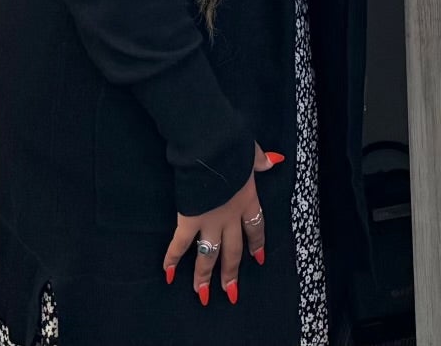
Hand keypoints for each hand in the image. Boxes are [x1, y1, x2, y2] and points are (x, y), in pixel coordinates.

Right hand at [161, 145, 282, 306]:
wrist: (212, 148)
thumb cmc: (233, 146)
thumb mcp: (252, 152)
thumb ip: (261, 161)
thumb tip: (273, 160)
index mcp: (248, 200)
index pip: (256, 227)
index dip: (257, 243)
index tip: (259, 258)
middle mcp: (230, 216)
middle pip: (233, 251)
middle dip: (231, 273)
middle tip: (231, 292)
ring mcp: (210, 221)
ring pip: (208, 255)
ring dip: (204, 277)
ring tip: (201, 294)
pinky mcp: (189, 219)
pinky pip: (180, 244)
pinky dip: (172, 258)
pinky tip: (168, 273)